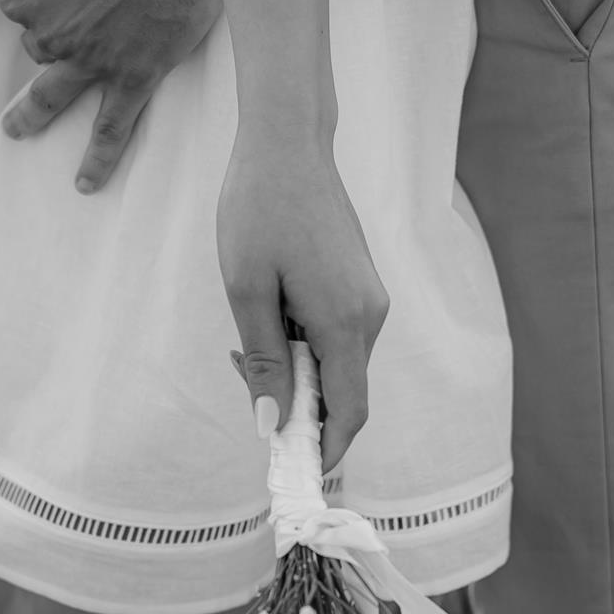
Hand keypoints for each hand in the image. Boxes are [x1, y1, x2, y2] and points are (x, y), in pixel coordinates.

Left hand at [0, 0, 220, 191]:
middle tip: (65, 33)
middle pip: (39, 46)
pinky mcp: (133, 77)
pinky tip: (84, 183)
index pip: (18, 7)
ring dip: (31, 114)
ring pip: (52, 94)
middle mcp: (50, 31)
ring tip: (17, 130)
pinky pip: (110, 129)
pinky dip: (97, 159)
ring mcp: (91, 60)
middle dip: (52, 37)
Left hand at [217, 125, 385, 472]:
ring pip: (338, 363)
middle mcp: (370, 315)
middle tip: (243, 377)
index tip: (293, 470)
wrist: (288, 143)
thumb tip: (270, 426)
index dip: (326, 450)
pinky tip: (269, 315)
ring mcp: (370, 297)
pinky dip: (305, 344)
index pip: (350, 412)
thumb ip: (263, 361)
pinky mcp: (360, 283)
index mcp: (345, 322)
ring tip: (248, 337)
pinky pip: (337, 335)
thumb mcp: (247, 290)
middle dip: (298, 405)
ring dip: (297, 371)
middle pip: (343, 391)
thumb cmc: (259, 209)